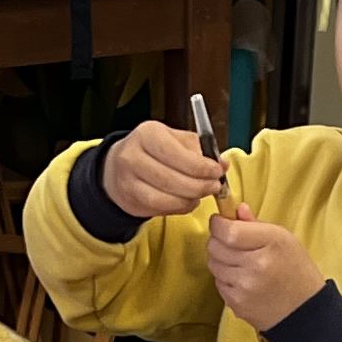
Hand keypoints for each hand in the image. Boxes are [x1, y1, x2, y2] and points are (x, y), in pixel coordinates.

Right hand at [100, 118, 226, 219]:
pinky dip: (180, 207)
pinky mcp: (130, 200)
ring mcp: (128, 180)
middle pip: (171, 178)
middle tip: (214, 186)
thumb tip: (222, 164)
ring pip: (166, 197)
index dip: (200, 166)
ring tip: (202, 193)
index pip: (176, 153)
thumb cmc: (153, 151)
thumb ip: (200, 150)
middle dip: (199, 185)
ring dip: (190, 198)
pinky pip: (161, 208)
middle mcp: (132, 156)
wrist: (119, 166)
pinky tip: (188, 201)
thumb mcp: (175, 140)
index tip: (217, 171)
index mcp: (147, 134)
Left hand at [202, 206, 326, 332]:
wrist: (305, 312)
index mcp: (272, 243)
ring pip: (213, 264)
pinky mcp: (237, 303)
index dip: (218, 224)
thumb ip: (257, 224)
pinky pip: (218, 282)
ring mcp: (245, 286)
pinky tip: (242, 279)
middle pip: (215, 246)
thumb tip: (236, 209)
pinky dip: (225, 278)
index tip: (221, 222)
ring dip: (221, 260)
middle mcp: (257, 265)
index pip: (228, 231)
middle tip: (230, 242)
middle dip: (218, 241)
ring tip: (240, 262)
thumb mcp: (285, 240)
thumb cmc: (297, 271)